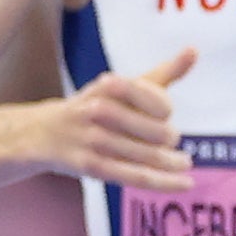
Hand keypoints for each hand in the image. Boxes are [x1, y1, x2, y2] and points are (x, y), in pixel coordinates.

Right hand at [38, 48, 194, 189]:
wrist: (41, 133)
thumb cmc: (92, 107)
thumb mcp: (121, 87)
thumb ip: (161, 73)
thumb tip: (194, 51)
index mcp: (110, 86)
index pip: (160, 103)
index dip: (165, 109)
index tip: (163, 114)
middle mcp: (100, 110)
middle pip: (160, 132)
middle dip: (169, 138)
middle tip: (167, 140)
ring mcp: (94, 139)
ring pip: (151, 156)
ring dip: (174, 162)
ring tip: (184, 163)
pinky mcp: (91, 165)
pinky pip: (137, 176)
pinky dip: (165, 182)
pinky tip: (186, 184)